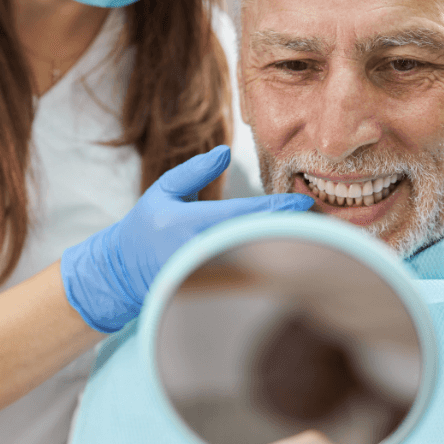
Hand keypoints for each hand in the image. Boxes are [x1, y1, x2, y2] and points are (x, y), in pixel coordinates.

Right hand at [60, 145, 312, 332]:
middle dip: (289, 231)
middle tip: (322, 221)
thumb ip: (194, 170)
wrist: (122, 273)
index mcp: (191, 224)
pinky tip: (289, 256)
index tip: (305, 203)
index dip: (278, 210)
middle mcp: (202, 252)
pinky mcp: (210, 292)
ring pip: (254, 261)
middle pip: (257, 240)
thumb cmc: (145, 227)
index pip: (244, 215)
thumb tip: (226, 151)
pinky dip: (268, 265)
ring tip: (313, 237)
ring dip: (283, 249)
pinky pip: (245, 276)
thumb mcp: (163, 191)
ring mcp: (208, 276)